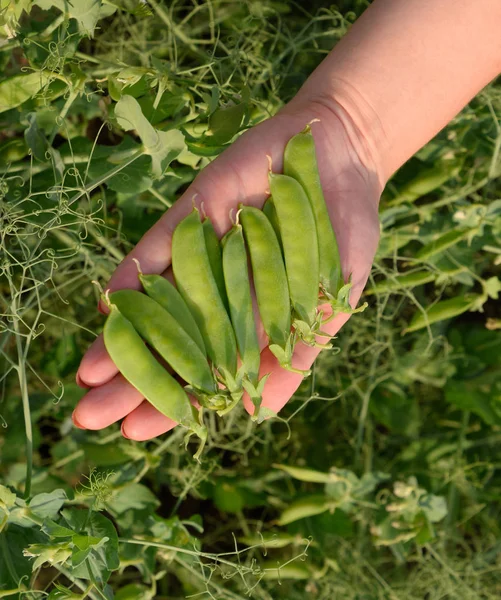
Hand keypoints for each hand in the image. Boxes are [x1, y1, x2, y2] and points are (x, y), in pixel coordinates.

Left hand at [72, 93, 382, 440]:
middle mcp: (220, 290)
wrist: (344, 155)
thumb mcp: (333, 297)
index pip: (206, 368)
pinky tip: (109, 304)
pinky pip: (160, 246)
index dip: (172, 399)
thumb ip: (298, 351)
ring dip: (122, 336)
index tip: (135, 431)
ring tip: (88, 376)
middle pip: (171, 342)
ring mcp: (204, 252)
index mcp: (252, 318)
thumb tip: (259, 413)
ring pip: (156, 302)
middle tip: (90, 418)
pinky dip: (136, 273)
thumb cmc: (346, 231)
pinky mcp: (196, 213)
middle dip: (133, 379)